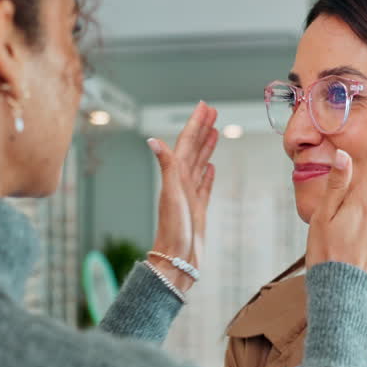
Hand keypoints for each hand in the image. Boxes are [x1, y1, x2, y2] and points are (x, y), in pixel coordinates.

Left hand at [147, 101, 218, 290]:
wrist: (176, 260)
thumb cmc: (173, 230)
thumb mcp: (170, 194)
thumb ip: (166, 166)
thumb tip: (152, 140)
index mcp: (175, 176)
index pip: (186, 143)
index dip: (195, 123)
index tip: (205, 106)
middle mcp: (181, 182)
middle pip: (194, 149)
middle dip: (202, 129)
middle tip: (212, 111)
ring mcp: (190, 195)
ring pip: (200, 164)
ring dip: (206, 147)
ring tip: (214, 131)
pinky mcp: (198, 209)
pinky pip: (204, 186)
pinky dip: (207, 174)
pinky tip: (211, 168)